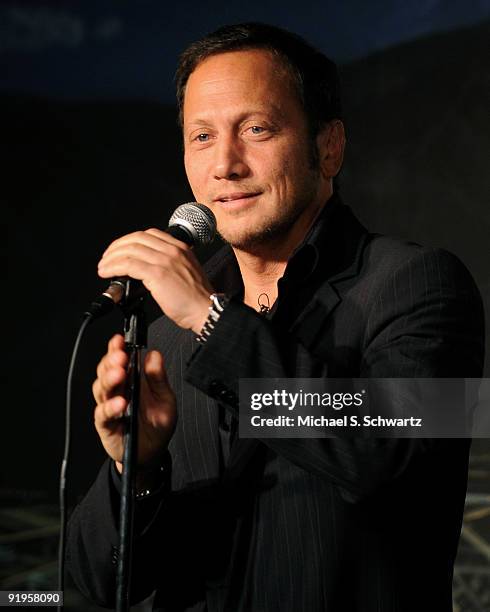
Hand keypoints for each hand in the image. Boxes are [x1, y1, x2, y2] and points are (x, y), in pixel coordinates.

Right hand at [92, 334, 176, 470]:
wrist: (153, 453)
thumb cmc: (157, 424)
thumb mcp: (165, 399)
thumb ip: (158, 378)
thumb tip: (154, 355)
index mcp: (131, 379)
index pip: (119, 359)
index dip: (116, 348)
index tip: (119, 339)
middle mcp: (117, 390)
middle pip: (106, 371)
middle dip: (111, 361)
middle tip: (120, 356)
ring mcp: (109, 406)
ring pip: (101, 389)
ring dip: (109, 380)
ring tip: (119, 375)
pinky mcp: (106, 425)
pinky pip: (103, 414)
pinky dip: (109, 407)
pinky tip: (119, 403)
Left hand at [97, 229, 213, 332]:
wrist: (206, 310)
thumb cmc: (197, 298)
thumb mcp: (186, 271)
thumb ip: (170, 264)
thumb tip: (145, 268)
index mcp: (180, 247)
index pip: (149, 234)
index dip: (130, 240)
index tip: (121, 249)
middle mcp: (172, 250)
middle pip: (136, 238)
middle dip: (117, 247)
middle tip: (107, 257)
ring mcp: (165, 261)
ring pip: (129, 250)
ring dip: (111, 258)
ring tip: (103, 267)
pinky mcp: (157, 274)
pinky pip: (128, 265)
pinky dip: (113, 267)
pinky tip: (107, 273)